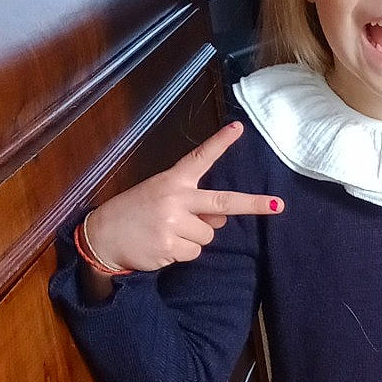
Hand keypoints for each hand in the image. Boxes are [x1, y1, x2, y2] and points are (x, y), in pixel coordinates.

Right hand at [83, 122, 282, 274]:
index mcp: (173, 181)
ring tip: (168, 233)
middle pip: (223, 202)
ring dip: (194, 238)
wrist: (103, 236)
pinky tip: (162, 245)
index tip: (239, 128)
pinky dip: (182, 252)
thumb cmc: (136, 213)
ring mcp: (173, 223)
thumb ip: (193, 203)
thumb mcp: (162, 198)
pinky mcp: (170, 247)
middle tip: (278, 206)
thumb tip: (224, 216)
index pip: (200, 158)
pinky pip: (194, 252)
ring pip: (208, 235)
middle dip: (253, 204)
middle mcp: (175, 199)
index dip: (220, 143)